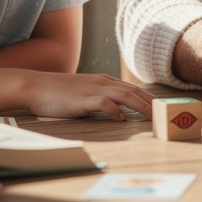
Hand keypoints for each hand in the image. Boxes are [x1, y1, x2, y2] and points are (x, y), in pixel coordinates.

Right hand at [24, 72, 155, 119]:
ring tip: (152, 117)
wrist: (36, 87)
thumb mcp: (86, 93)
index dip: (150, 98)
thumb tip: (118, 113)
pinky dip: (115, 111)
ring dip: (141, 106)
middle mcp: (102, 83)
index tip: (163, 109)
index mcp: (105, 81)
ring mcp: (93, 89)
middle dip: (152, 103)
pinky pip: (104, 103)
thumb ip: (102, 100)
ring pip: (124, 95)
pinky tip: (122, 120)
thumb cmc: (59, 93)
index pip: (134, 89)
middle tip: (166, 114)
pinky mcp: (82, 99)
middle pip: (134, 91)